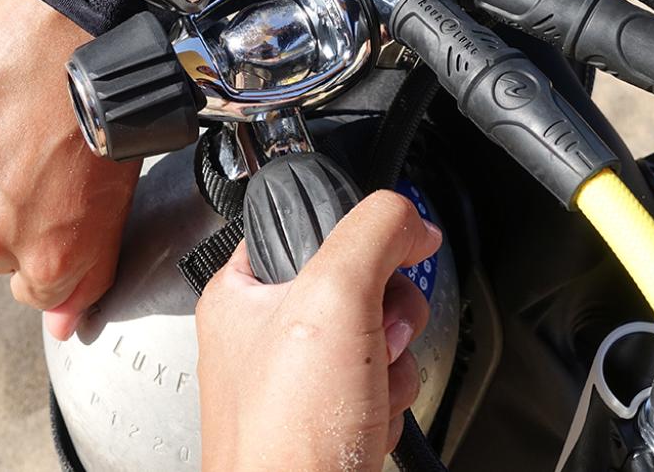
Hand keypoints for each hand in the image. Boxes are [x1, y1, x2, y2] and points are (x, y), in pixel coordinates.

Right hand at [0, 0, 139, 339]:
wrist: (67, 38)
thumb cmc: (105, 115)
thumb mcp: (115, 202)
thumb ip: (86, 274)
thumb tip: (61, 328)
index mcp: (45, 257)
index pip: (36, 294)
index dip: (52, 254)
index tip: (58, 219)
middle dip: (19, 216)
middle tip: (45, 162)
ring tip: (17, 134)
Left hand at [195, 190, 442, 471]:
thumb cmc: (285, 434)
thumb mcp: (333, 297)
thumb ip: (374, 234)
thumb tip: (411, 219)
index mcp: (243, 293)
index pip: (308, 227)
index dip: (354, 239)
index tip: (377, 256)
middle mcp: (266, 334)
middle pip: (359, 283)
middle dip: (387, 312)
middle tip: (375, 334)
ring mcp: (301, 380)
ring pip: (380, 334)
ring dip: (392, 361)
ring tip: (367, 387)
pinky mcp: (332, 417)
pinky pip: (383, 383)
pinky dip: (389, 400)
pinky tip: (369, 418)